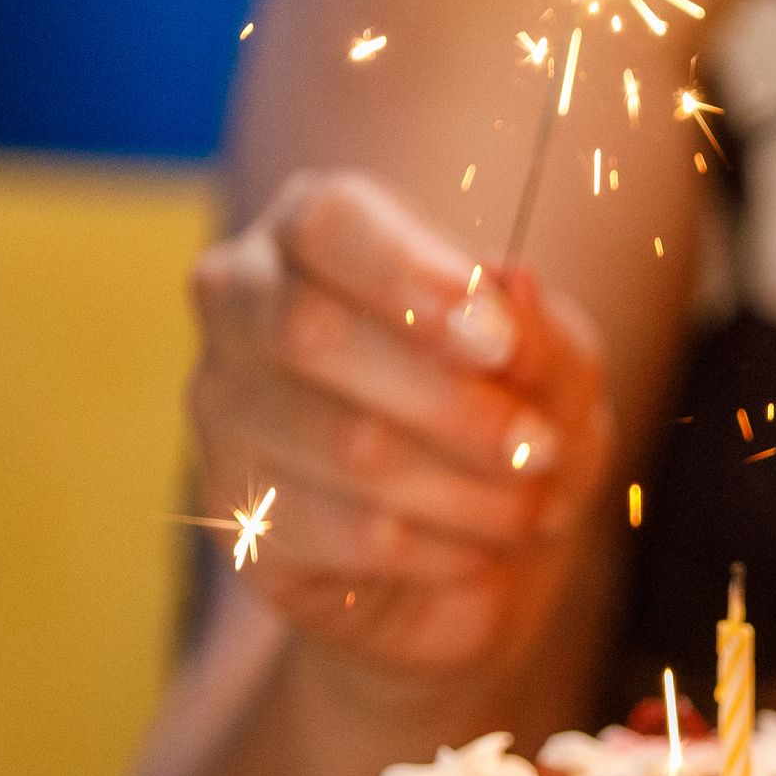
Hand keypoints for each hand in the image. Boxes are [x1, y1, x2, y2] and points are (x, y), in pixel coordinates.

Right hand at [185, 171, 609, 688]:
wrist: (479, 545)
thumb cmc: (508, 416)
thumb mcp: (553, 367)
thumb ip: (539, 330)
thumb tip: (510, 285)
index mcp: (313, 230)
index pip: (330, 223)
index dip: (411, 279)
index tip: (497, 342)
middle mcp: (243, 302)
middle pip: (311, 333)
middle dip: (449, 404)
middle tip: (540, 449)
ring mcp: (222, 406)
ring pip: (340, 444)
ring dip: (464, 489)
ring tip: (532, 512)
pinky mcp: (233, 510)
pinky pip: (343, 532)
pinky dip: (438, 549)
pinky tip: (480, 553)